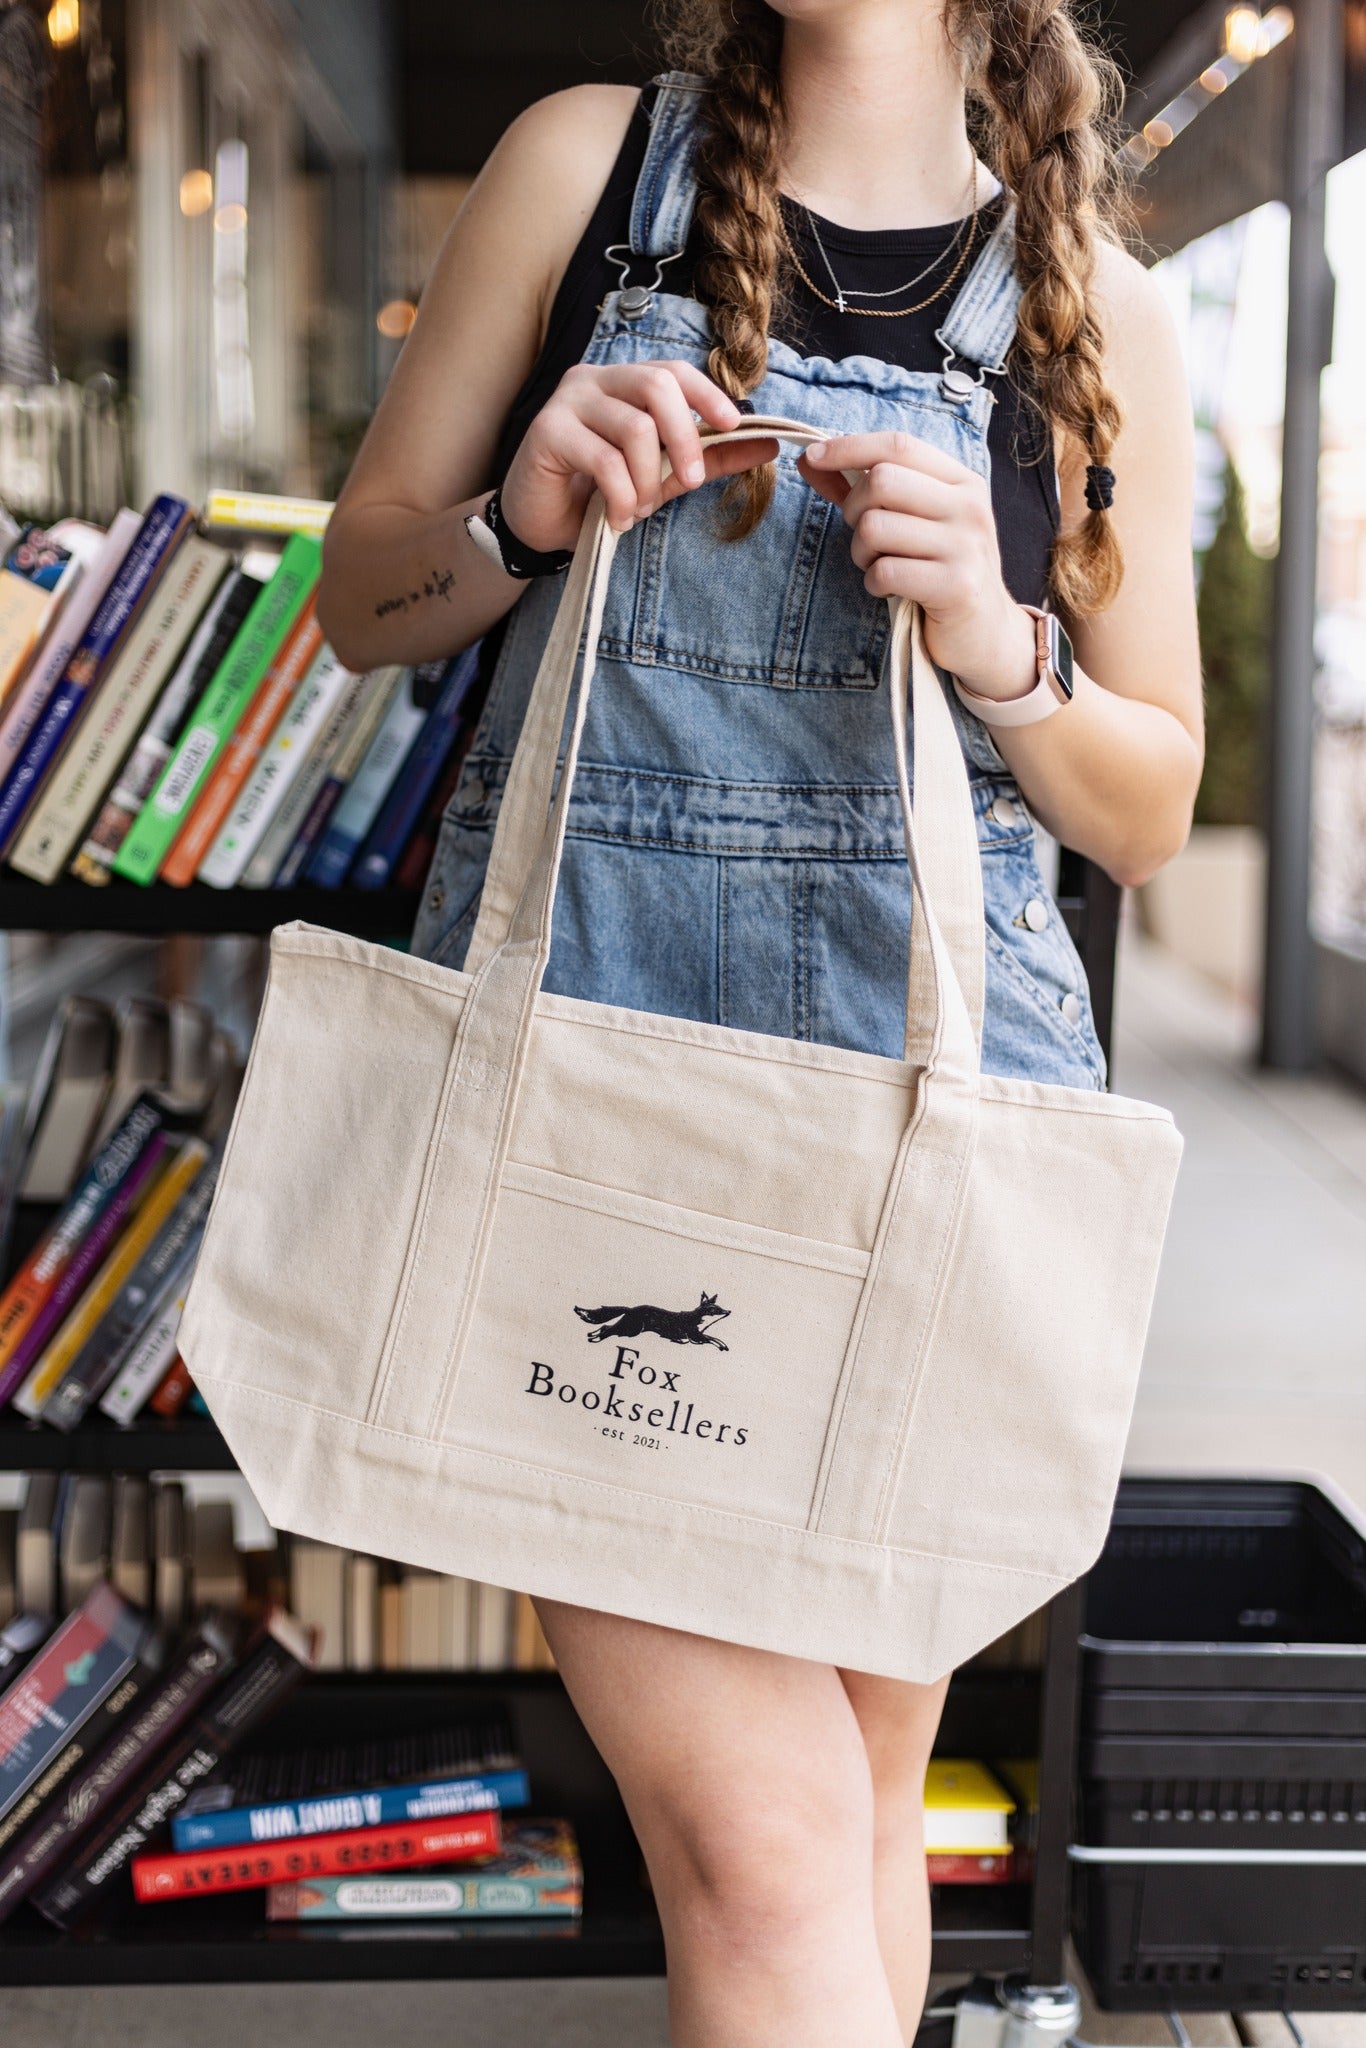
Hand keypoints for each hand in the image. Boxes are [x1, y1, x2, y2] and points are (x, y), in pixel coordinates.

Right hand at [500, 361, 779, 549]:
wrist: (539, 523)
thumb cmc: (598, 493)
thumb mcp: (662, 475)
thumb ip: (709, 458)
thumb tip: (766, 445)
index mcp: (624, 383)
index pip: (672, 371)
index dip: (707, 394)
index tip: (734, 424)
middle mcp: (594, 380)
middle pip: (657, 387)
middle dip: (685, 438)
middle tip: (691, 481)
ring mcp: (568, 402)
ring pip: (634, 428)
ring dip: (647, 480)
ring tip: (638, 508)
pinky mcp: (547, 431)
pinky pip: (604, 461)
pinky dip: (621, 497)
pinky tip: (616, 517)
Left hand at [798, 432, 1036, 700]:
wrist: (986, 632)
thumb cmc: (940, 570)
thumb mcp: (914, 521)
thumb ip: (865, 488)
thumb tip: (811, 457)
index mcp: (962, 481)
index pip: (899, 446)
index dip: (850, 446)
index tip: (813, 455)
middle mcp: (968, 507)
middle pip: (881, 481)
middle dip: (854, 509)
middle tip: (865, 538)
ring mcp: (965, 546)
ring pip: (875, 527)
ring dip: (861, 552)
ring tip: (880, 565)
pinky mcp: (955, 586)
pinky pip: (885, 571)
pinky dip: (874, 583)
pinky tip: (890, 589)